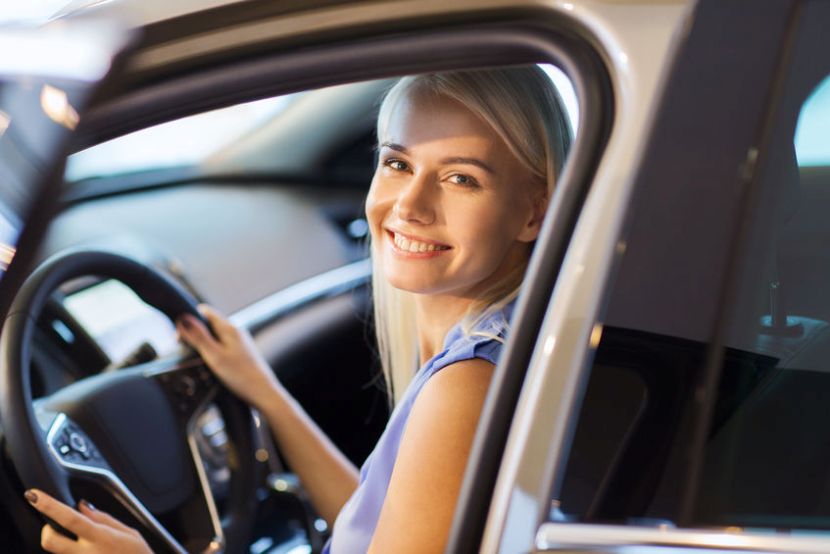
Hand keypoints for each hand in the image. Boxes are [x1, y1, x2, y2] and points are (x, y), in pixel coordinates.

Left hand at [25, 489, 151, 553]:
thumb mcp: (129, 533)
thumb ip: (104, 518)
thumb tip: (83, 507)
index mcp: (100, 538)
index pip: (69, 519)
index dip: (50, 506)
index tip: (35, 496)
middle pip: (49, 540)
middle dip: (48, 528)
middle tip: (58, 523)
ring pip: (56, 551)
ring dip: (63, 542)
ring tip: (84, 542)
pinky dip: (72, 550)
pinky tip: (91, 551)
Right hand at [177, 304, 280, 409]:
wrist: (263, 393)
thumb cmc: (241, 376)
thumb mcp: (214, 356)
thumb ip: (198, 337)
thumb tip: (183, 318)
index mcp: (229, 328)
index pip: (205, 311)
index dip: (189, 319)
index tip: (179, 334)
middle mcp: (236, 332)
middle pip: (209, 324)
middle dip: (194, 333)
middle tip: (184, 348)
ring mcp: (240, 343)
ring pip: (215, 336)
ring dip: (203, 344)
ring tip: (196, 358)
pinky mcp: (242, 354)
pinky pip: (222, 347)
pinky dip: (212, 352)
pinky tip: (210, 365)